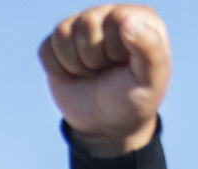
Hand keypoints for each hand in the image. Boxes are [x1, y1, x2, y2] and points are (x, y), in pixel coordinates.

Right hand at [40, 5, 170, 157]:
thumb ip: (149, 48)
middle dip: (94, 57)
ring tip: (92, 73)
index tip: (123, 64)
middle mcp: (108, 15)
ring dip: (76, 64)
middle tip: (106, 71)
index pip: (117, 17)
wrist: (108, 125)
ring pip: (62, 32)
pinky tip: (74, 76)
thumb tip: (126, 19)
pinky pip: (46, 49)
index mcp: (138, 17)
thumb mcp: (151, 79)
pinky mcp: (58, 44)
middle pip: (87, 22)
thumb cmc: (134, 99)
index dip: (114, 47)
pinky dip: (58, 70)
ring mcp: (80, 27)